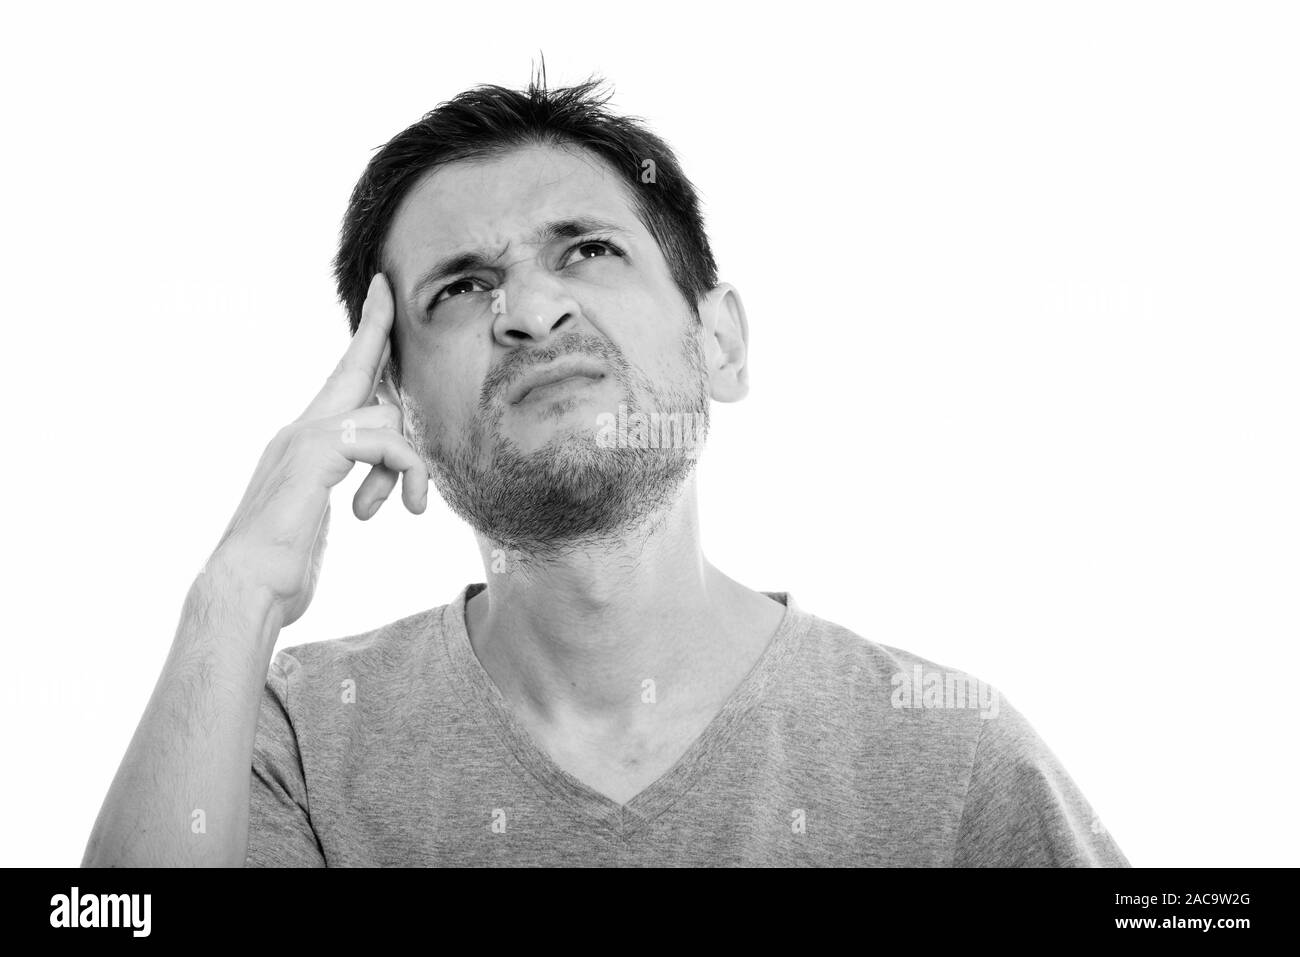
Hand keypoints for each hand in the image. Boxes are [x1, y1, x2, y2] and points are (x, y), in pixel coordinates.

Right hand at [208, 273, 427, 626]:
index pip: (338, 382)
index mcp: (301, 444)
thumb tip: (366, 485)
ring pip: (386, 418)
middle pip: (352, 368)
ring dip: (410, 465)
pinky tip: (406, 507)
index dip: (363, 341)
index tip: (376, 297)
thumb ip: (336, 490)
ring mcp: (305, 439)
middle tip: (385, 288)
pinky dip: (408, 471)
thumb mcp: (315, 519)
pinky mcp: (317, 454)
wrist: (244, 589)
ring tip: (408, 507)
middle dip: (375, 329)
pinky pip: (388, 442)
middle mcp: (299, 431)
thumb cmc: (279, 569)